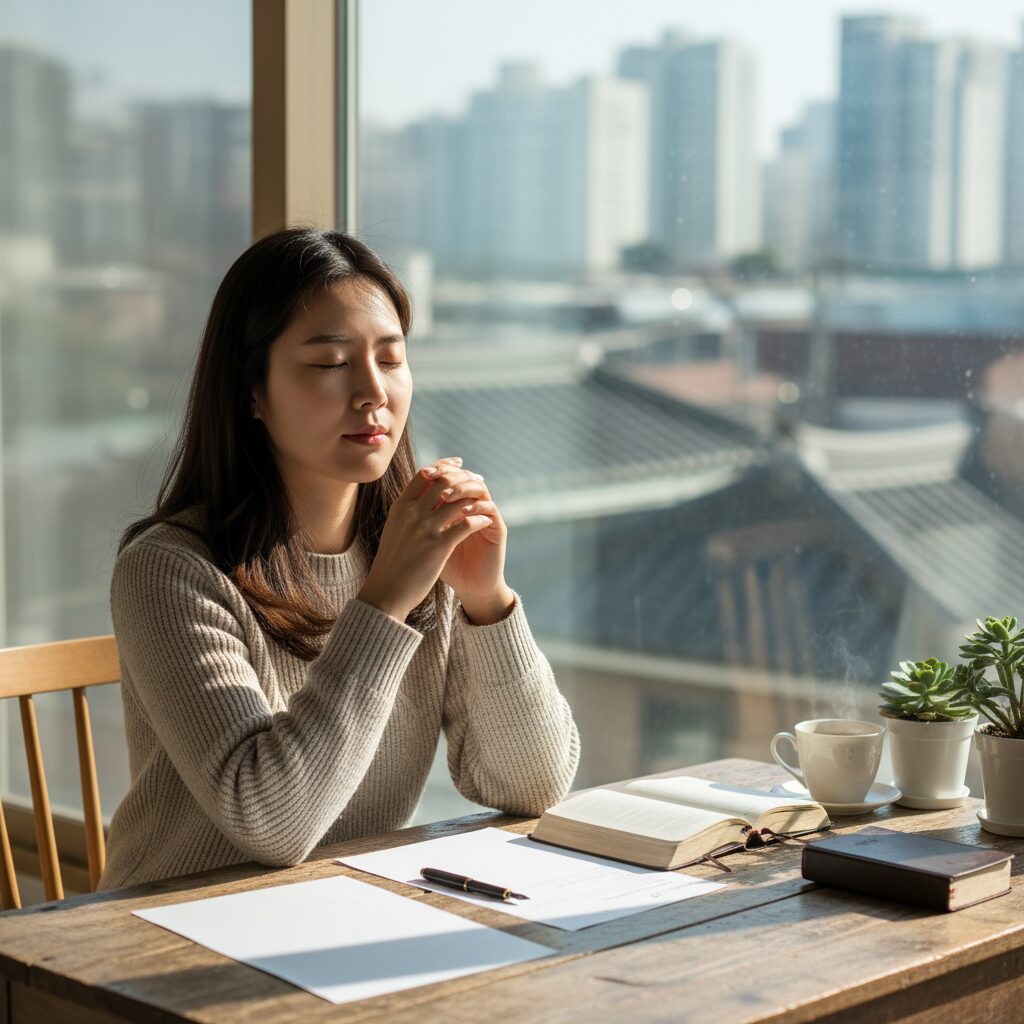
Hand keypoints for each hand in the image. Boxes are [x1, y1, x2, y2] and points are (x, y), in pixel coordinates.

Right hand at [356, 457, 499, 621]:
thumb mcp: (395, 529)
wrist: (386, 591)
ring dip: (475, 498)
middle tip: (477, 480)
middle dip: (464, 478)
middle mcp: (412, 513)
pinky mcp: (439, 546)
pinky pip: (466, 523)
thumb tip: (421, 497)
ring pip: (457, 500)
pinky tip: (484, 521)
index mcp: (400, 507)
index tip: (458, 464)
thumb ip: (407, 512)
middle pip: (443, 482)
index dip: (443, 466)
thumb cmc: (392, 563)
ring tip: (485, 501)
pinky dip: (478, 519)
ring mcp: (425, 529)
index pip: (423, 474)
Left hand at [432, 468, 508, 607]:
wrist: (470, 588)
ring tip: (447, 496)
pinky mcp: (497, 527)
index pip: (448, 477)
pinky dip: (476, 506)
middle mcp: (472, 505)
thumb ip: (422, 521)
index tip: (425, 473)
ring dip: (462, 488)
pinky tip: (463, 511)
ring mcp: (485, 515)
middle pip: (463, 476)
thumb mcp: (428, 541)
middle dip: (449, 475)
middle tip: (436, 478)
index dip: (438, 471)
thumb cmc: (445, 566)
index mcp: (455, 504)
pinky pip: (489, 508)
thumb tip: (403, 501)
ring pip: (478, 487)